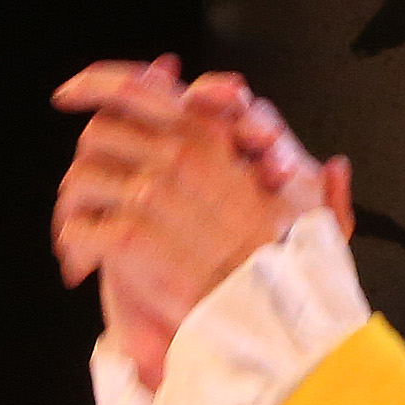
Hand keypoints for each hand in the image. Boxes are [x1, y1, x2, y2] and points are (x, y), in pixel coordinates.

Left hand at [50, 58, 353, 389]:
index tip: (68, 94)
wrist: (272, 320)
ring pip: (79, 180)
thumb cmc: (292, 274)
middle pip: (98, 134)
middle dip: (85, 166)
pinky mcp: (131, 236)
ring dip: (73, 210)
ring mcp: (151, 194)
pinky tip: (81, 267)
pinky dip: (72, 248)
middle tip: (80, 198)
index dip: (94, 84)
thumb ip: (318, 185)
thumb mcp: (315, 216)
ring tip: (78, 240)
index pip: (137, 88)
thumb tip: (336, 167)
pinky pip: (78, 228)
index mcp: (209, 137)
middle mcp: (175, 155)